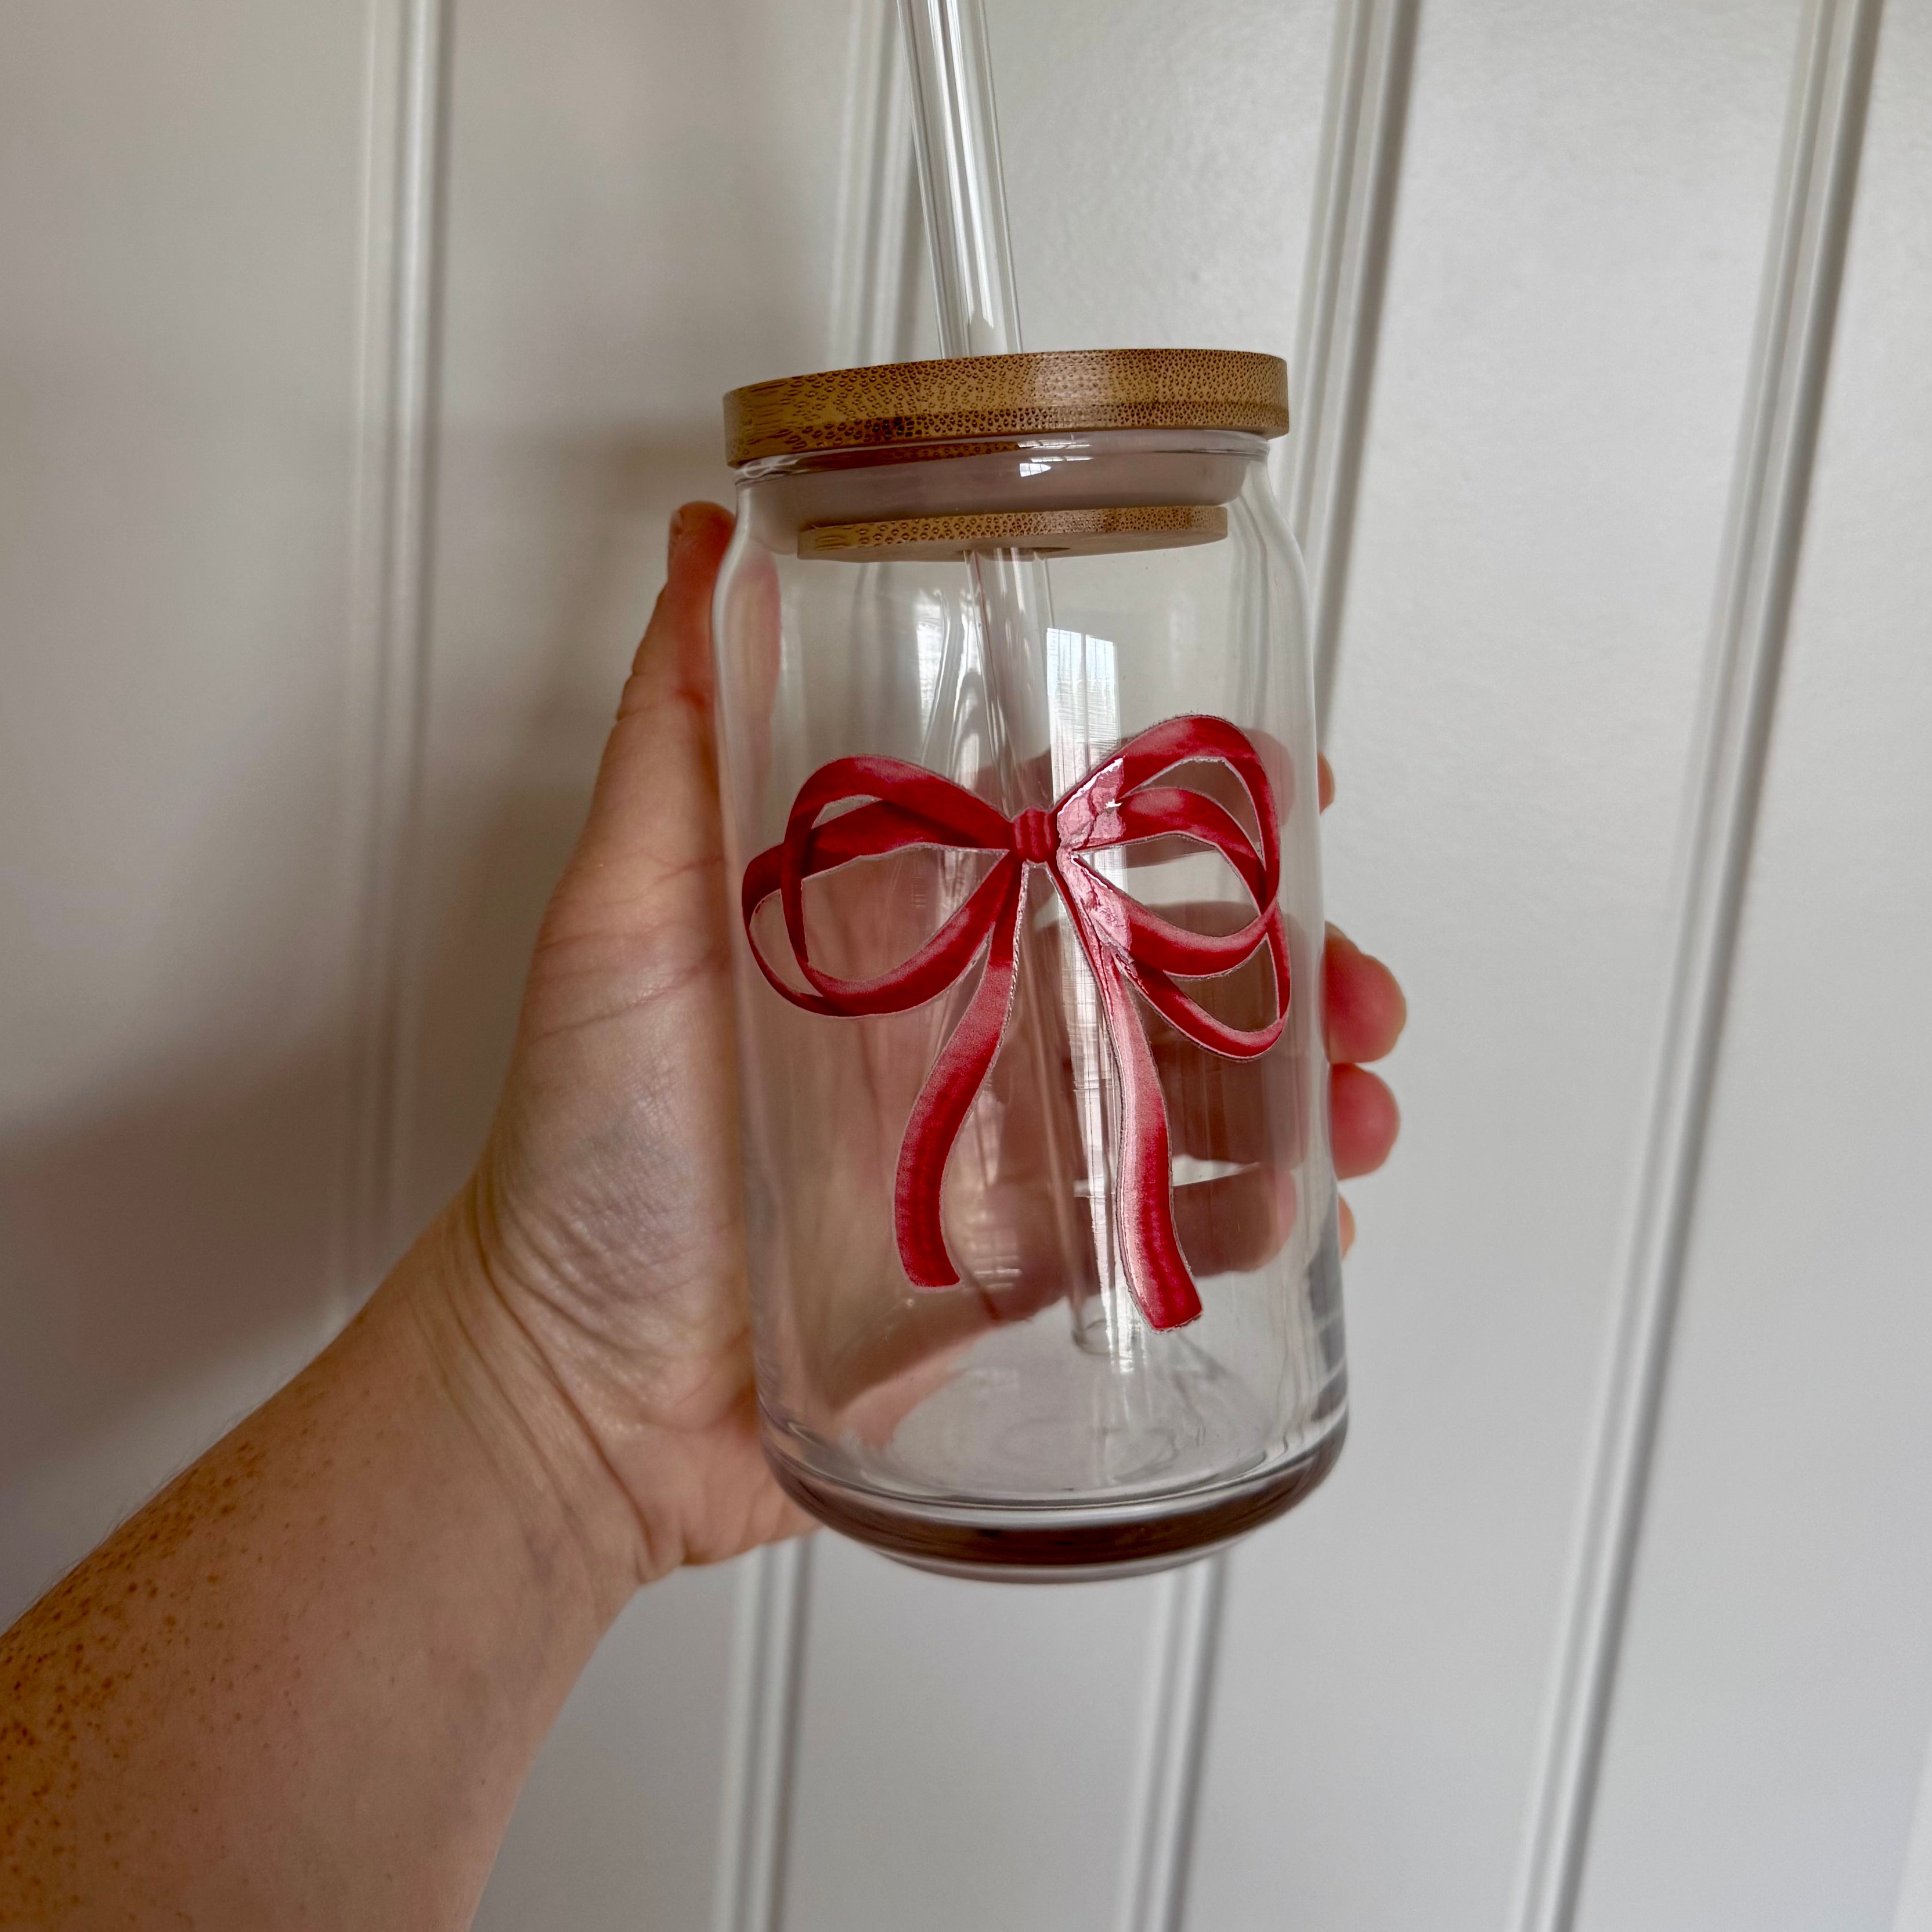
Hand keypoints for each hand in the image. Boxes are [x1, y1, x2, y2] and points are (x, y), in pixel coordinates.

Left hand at [412, 503, 1405, 1586]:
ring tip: (1356, 1116)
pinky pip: (1169, 1241)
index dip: (1195, 796)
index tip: (1294, 785)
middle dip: (1292, 963)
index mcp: (905, 920)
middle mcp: (970, 1020)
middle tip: (1360, 991)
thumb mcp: (620, 914)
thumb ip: (671, 731)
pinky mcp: (1023, 1276)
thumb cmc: (583, 1146)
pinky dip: (1260, 1225)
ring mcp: (1005, 1151)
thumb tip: (706, 537)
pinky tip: (1305, 1222)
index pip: (1076, 822)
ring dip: (1306, 1089)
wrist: (571, 1394)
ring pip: (1197, 1093)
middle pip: (1172, 959)